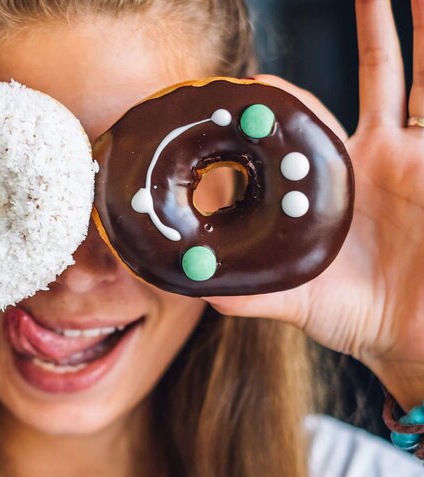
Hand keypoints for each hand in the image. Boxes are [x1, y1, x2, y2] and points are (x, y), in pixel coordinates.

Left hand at [207, 0, 423, 406]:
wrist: (412, 331)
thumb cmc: (354, 316)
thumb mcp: (295, 300)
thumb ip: (247, 292)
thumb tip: (189, 288)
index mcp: (323, 183)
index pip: (296, 126)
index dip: (276, 102)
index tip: (251, 80)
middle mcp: (366, 159)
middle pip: (363, 83)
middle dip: (367, 34)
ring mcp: (406, 155)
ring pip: (406, 78)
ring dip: (408, 31)